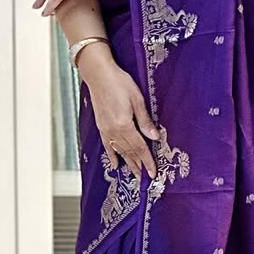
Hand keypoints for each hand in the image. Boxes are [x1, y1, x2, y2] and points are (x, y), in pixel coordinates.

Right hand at [86, 60, 159, 178]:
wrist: (99, 74)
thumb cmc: (119, 82)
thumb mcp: (137, 99)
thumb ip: (145, 121)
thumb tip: (155, 137)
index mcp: (124, 125)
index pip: (140, 148)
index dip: (148, 161)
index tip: (153, 173)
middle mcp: (114, 131)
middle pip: (130, 152)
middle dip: (139, 166)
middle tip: (145, 179)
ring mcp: (106, 129)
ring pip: (119, 151)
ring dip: (128, 163)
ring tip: (135, 174)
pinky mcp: (101, 126)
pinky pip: (107, 145)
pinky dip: (112, 155)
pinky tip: (115, 164)